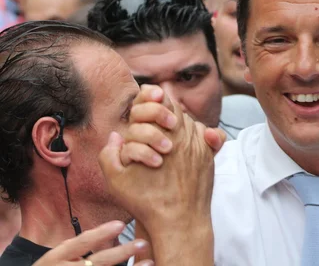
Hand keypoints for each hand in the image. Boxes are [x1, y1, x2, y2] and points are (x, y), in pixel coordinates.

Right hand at [32, 221, 152, 265]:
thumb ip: (77, 249)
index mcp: (56, 258)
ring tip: (150, 263)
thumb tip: (106, 234)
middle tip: (143, 243)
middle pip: (98, 262)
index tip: (120, 224)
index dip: (100, 234)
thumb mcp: (55, 259)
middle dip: (122, 252)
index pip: (80, 243)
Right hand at [99, 88, 214, 232]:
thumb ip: (110, 154)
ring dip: (176, 124)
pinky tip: (179, 146)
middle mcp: (184, 136)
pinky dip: (190, 136)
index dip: (152, 96)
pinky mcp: (208, 156)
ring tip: (164, 137)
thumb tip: (117, 135)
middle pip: (174, 108)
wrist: (179, 222)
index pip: (159, 100)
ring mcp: (199, 145)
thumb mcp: (116, 180)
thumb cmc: (147, 202)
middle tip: (154, 121)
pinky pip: (202, 135)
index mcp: (160, 136)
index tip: (152, 97)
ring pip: (188, 121)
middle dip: (162, 111)